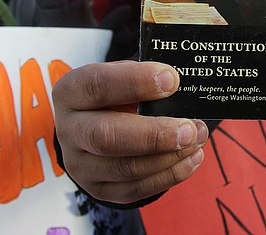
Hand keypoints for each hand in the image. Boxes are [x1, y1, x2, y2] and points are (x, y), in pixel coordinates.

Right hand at [52, 60, 207, 203]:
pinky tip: (191, 158)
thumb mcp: (119, 77)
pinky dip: (170, 174)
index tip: (172, 80)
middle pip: (106, 137)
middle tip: (189, 128)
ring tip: (197, 138)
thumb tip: (178, 84)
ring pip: (125, 168)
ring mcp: (80, 165)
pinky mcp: (98, 189)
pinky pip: (136, 189)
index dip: (135, 82)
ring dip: (169, 156)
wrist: (92, 127)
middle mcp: (69, 130)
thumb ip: (143, 78)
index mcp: (70, 92)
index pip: (96, 85)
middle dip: (153, 134)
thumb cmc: (113, 96)